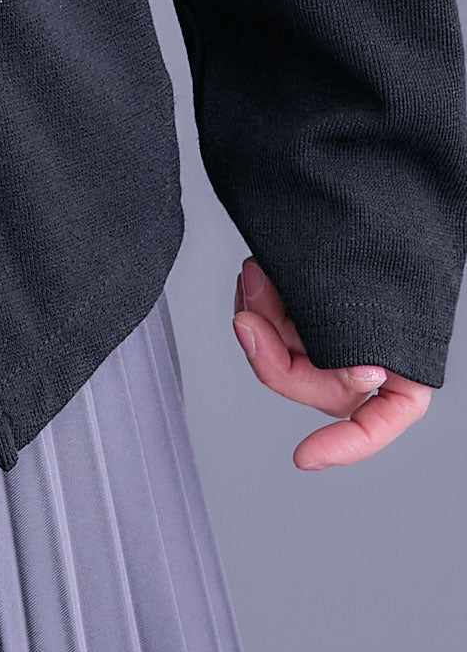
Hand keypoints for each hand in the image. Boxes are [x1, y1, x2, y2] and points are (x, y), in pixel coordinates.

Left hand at [232, 257, 431, 468]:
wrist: (368, 195)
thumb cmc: (388, 243)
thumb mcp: (386, 299)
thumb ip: (368, 344)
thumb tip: (364, 377)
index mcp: (402, 364)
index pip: (381, 421)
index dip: (347, 445)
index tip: (304, 456)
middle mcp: (364, 358)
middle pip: (311, 385)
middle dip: (273, 351)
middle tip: (250, 315)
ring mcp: (330, 340)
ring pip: (282, 353)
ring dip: (259, 318)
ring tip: (255, 275)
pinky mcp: (300, 318)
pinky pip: (272, 328)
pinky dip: (258, 306)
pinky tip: (253, 280)